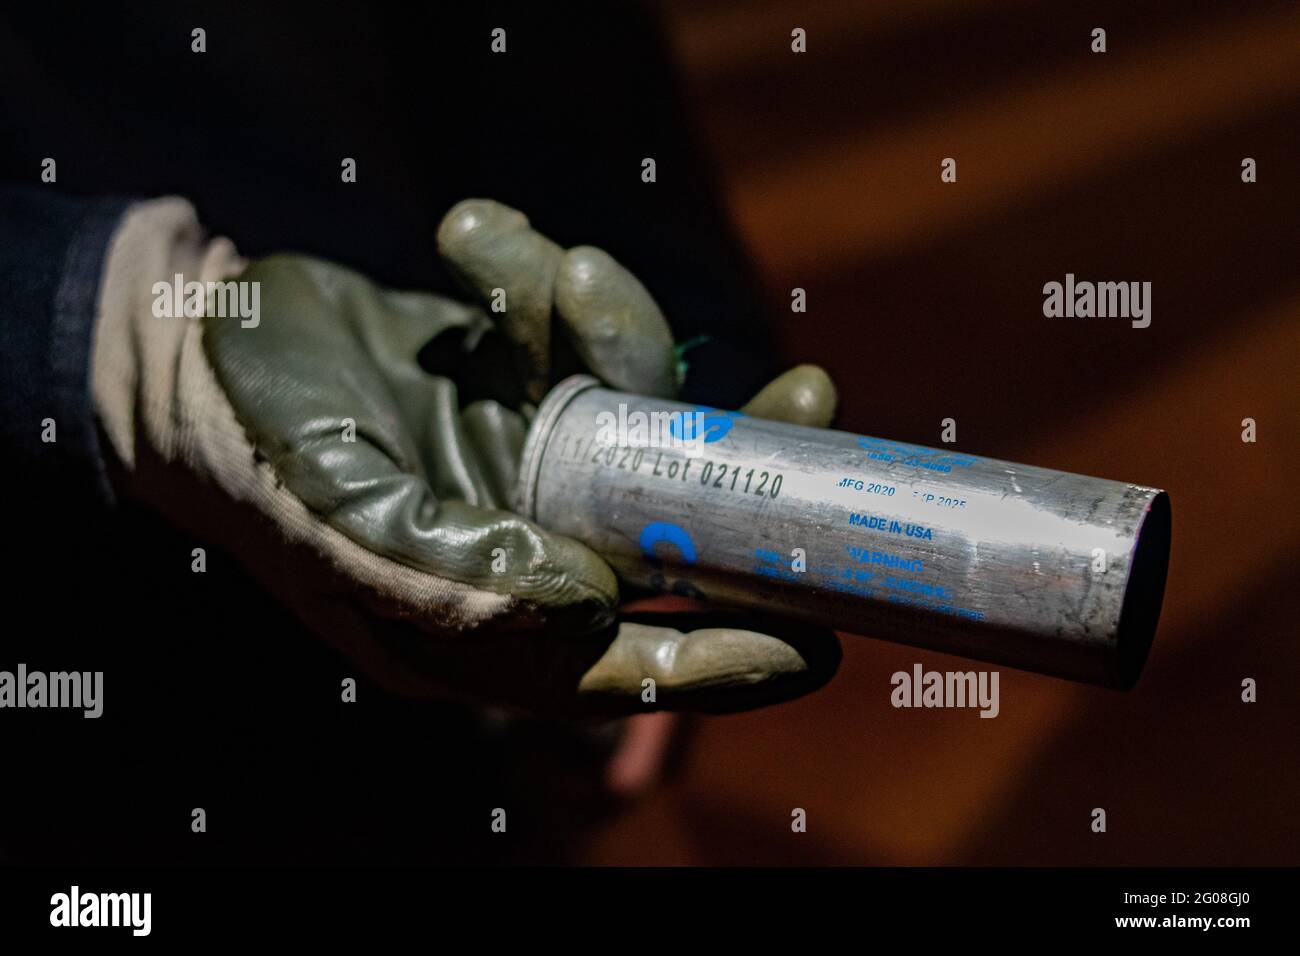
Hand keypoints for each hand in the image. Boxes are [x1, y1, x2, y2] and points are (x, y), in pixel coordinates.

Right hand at [94, 198, 841, 714]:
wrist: (195, 343)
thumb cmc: (250, 449)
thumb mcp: (330, 520)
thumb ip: (446, 576)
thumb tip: (583, 605)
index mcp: (482, 622)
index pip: (626, 664)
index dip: (726, 658)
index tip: (820, 639)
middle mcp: (525, 548)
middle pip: (670, 539)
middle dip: (739, 472)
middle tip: (807, 397)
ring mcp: (531, 464)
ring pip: (635, 412)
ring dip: (616, 327)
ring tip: (560, 268)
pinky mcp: (522, 385)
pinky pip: (573, 332)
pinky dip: (535, 273)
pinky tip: (472, 239)